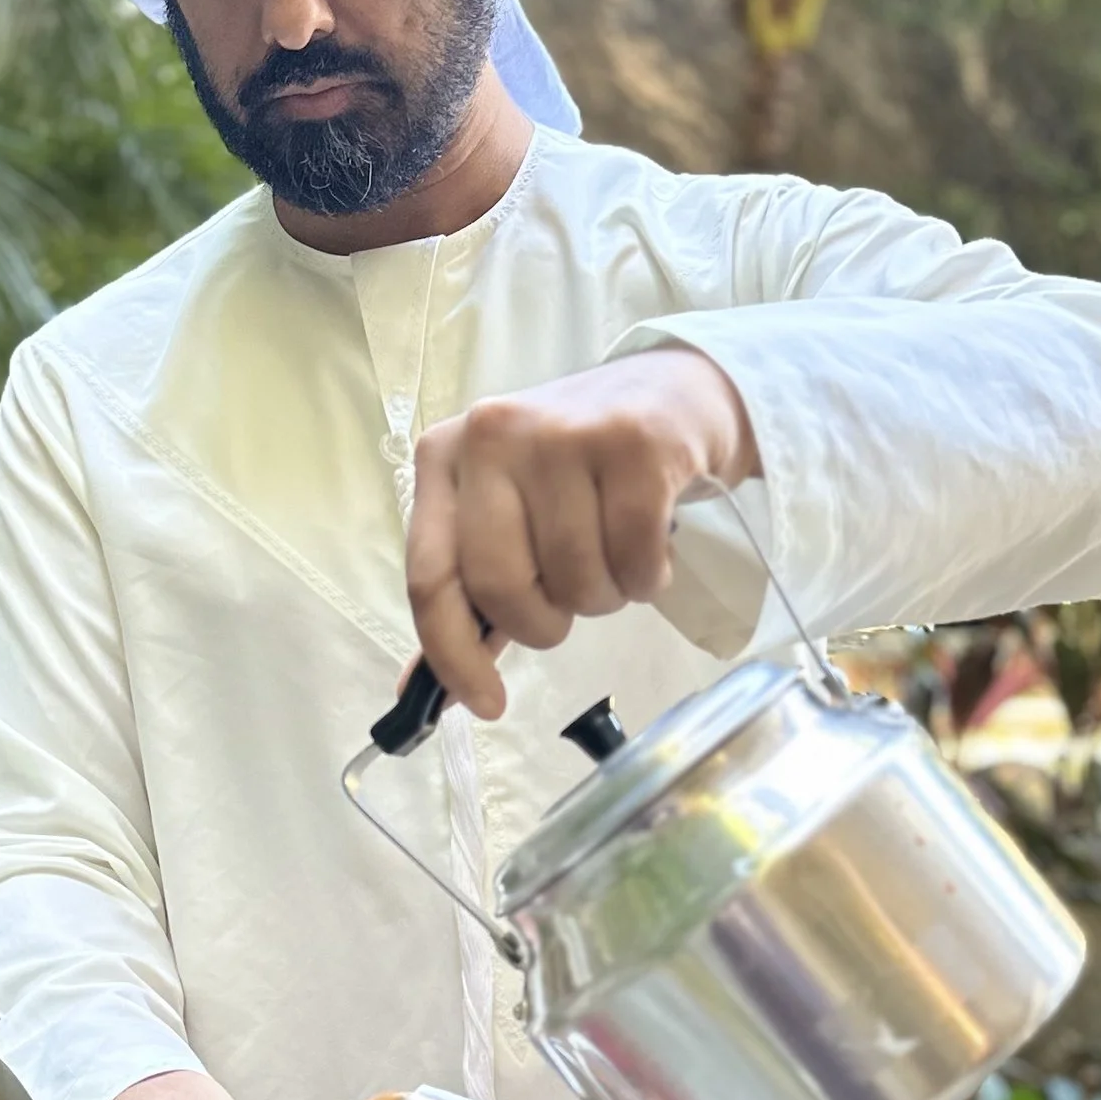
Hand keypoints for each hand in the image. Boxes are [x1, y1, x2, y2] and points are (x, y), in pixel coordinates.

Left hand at [405, 348, 758, 716]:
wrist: (674, 395)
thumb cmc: (582, 468)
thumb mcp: (511, 511)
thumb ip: (469, 594)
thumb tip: (426, 692)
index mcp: (445, 458)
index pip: (430, 576)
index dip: (453, 655)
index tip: (486, 704)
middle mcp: (493, 435)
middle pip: (500, 586)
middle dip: (543, 623)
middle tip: (570, 603)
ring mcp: (563, 434)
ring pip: (575, 580)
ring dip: (605, 596)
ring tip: (616, 556)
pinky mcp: (635, 443)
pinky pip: (635, 560)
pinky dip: (648, 578)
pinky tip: (651, 548)